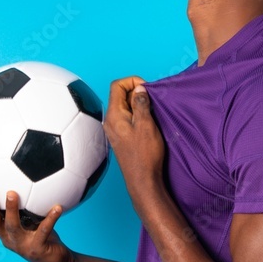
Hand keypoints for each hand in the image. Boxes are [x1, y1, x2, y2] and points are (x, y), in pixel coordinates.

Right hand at [0, 187, 75, 261]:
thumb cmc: (43, 238)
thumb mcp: (30, 222)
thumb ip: (24, 208)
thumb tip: (22, 182)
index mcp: (4, 233)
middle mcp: (10, 239)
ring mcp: (23, 245)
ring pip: (13, 227)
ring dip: (11, 210)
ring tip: (12, 194)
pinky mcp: (37, 249)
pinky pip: (43, 231)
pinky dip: (51, 218)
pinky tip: (57, 207)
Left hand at [102, 76, 165, 204]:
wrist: (142, 180)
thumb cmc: (145, 154)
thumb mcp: (146, 124)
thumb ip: (141, 104)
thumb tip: (139, 89)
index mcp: (114, 115)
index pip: (117, 86)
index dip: (132, 81)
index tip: (147, 89)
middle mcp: (110, 120)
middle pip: (120, 95)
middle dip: (137, 93)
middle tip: (152, 102)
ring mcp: (114, 129)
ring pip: (124, 107)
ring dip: (138, 105)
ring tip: (152, 113)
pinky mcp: (121, 136)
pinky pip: (127, 118)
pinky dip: (137, 115)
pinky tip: (148, 123)